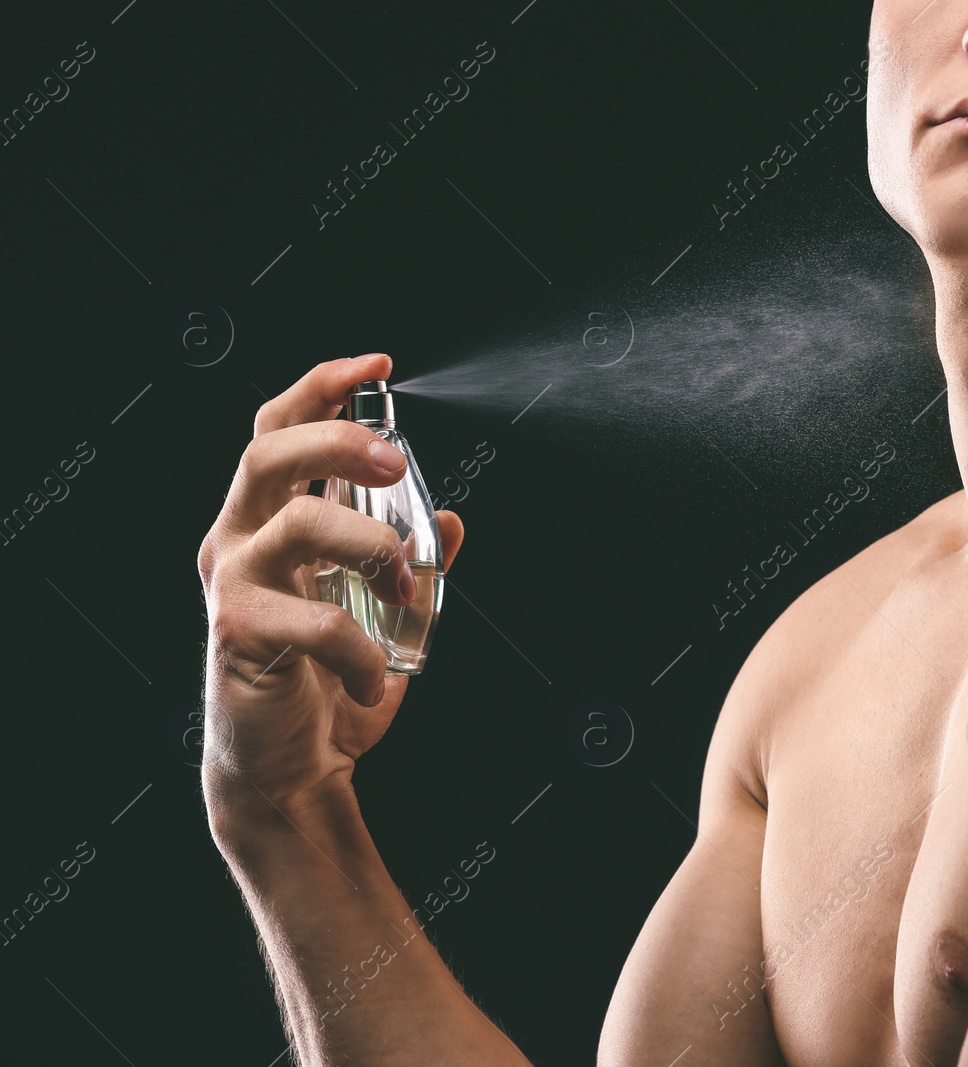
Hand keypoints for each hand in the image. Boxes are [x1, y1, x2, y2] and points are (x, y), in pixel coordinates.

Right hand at [197, 354, 464, 807]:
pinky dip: (366, 649)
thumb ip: (410, 562)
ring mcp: (234, 586)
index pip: (278, 430)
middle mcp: (240, 540)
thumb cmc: (327, 682)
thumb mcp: (383, 613)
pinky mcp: (239, 636)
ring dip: (372, 546)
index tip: (377, 362)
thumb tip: (450, 519)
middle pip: (268, 455)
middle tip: (394, 458)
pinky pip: (319, 621)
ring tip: (405, 585)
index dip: (321, 386)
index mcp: (268, 520)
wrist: (289, 769)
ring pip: (299, 524)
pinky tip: (377, 678)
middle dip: (336, 439)